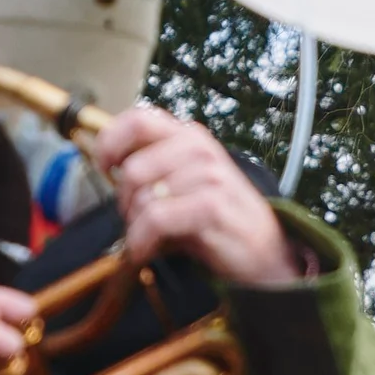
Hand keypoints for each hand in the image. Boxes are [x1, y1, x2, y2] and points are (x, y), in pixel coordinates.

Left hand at [92, 107, 302, 287]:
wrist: (268, 254)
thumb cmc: (221, 220)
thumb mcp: (187, 183)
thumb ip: (153, 166)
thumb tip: (109, 166)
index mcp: (191, 136)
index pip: (137, 120)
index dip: (110, 143)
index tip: (106, 169)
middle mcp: (200, 149)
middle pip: (133, 168)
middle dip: (125, 201)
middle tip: (135, 220)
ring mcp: (209, 175)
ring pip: (143, 197)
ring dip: (136, 226)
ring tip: (147, 239)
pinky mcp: (211, 205)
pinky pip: (155, 219)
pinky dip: (142, 240)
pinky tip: (146, 250)